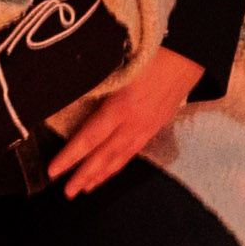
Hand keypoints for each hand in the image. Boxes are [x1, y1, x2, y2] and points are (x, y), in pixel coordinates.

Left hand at [46, 47, 201, 196]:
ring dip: (102, 175)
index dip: (70, 157)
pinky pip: (135, 151)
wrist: (191, 54)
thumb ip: (99, 82)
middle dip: (84, 176)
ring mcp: (148, 127)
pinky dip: (121, 163)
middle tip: (67, 193)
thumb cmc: (154, 52)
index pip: (89, 138)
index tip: (53, 171)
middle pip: (105, 156)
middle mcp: (134, 124)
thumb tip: (73, 92)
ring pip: (121, 158)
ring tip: (87, 189)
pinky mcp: (157, 125)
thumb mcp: (122, 65)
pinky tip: (114, 167)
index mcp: (121, 108)